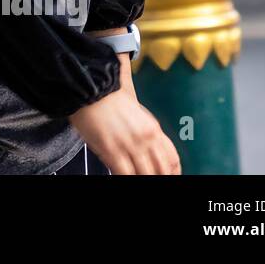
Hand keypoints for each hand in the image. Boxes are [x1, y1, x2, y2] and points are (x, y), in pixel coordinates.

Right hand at [68, 56, 181, 174]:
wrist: (91, 86)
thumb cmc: (108, 97)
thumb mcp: (136, 112)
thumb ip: (145, 132)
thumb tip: (147, 151)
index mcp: (153, 129)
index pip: (172, 158)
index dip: (173, 172)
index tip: (170, 176)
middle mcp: (146, 138)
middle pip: (161, 169)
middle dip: (158, 177)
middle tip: (152, 178)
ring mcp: (130, 145)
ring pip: (145, 174)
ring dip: (142, 178)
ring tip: (137, 178)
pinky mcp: (112, 149)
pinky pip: (125, 173)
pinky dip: (126, 178)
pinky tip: (121, 176)